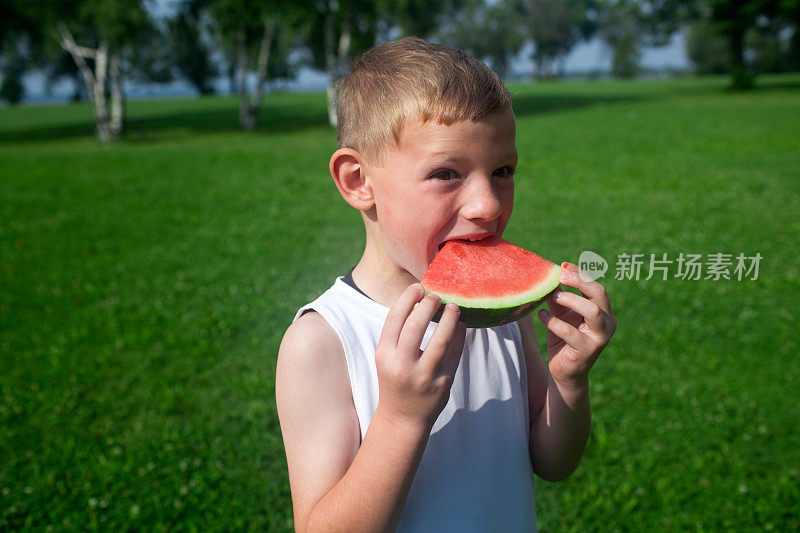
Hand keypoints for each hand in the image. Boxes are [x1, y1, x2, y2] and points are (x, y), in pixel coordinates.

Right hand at [375, 284, 466, 430]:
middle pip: (415, 326)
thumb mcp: (387, 358)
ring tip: (453, 307)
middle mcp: (402, 365)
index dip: (407, 299)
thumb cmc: (395, 379)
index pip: (394, 319)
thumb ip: (398, 334)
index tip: (418, 287)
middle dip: (428, 305)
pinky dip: (459, 336)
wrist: (402, 418)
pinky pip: (454, 354)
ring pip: (440, 340)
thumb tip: (419, 300)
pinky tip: (461, 325)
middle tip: (436, 296)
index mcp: (384, 355)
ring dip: (449, 319)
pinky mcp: (442, 383)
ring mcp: (423, 376)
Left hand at [538, 262, 615, 387]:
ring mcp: (600, 337)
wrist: (564, 371)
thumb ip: (558, 296)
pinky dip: (554, 322)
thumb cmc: (564, 338)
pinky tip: (542, 315)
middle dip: (579, 282)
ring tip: (553, 296)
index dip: (580, 274)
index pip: (595, 286)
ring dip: (571, 300)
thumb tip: (550, 274)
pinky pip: (571, 333)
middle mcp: (607, 322)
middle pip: (599, 294)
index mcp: (603, 311)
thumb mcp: (561, 314)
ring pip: (593, 312)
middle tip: (560, 276)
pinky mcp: (587, 351)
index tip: (562, 266)